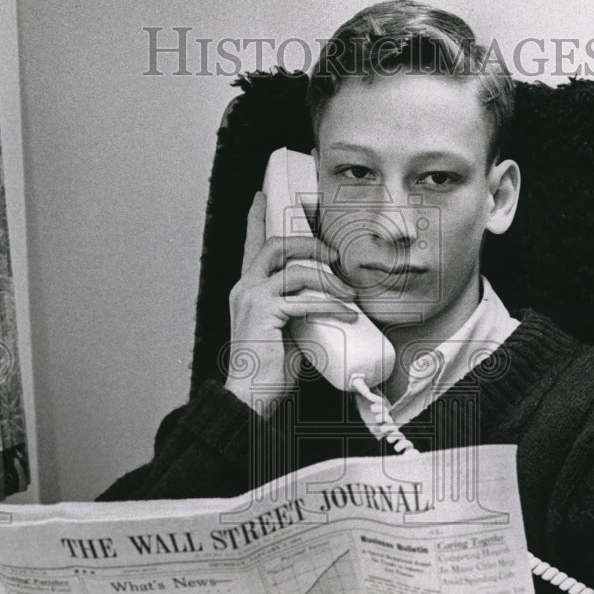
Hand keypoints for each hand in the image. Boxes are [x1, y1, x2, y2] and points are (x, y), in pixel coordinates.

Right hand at [224, 191, 357, 416]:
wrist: (251, 396)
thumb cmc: (269, 367)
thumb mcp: (286, 329)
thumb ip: (299, 309)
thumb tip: (331, 303)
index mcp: (247, 289)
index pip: (252, 245)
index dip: (256, 218)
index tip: (261, 197)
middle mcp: (245, 287)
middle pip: (276, 245)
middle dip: (310, 244)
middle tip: (335, 255)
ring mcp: (252, 298)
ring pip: (296, 270)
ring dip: (328, 279)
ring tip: (349, 293)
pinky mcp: (265, 313)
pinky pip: (304, 300)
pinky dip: (330, 305)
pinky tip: (347, 314)